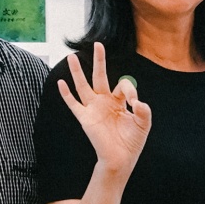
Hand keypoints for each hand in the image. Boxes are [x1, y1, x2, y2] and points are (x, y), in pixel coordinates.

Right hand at [57, 43, 152, 179]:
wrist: (121, 159)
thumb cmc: (132, 141)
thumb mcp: (143, 123)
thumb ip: (143, 110)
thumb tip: (137, 101)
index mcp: (120, 101)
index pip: (123, 85)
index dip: (130, 90)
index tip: (135, 102)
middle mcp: (105, 101)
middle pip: (100, 76)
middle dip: (99, 61)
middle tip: (98, 44)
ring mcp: (94, 108)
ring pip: (83, 86)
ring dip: (77, 72)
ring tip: (72, 56)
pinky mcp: (85, 118)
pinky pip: (73, 104)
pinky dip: (66, 94)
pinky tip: (61, 82)